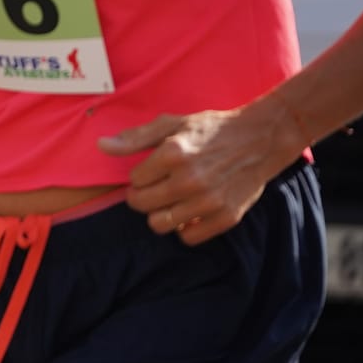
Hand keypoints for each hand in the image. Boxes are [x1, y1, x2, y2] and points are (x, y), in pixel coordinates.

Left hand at [99, 104, 305, 245]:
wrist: (261, 139)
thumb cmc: (211, 130)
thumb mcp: (172, 124)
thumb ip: (135, 137)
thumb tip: (101, 146)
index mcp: (173, 153)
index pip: (134, 179)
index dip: (139, 176)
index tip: (150, 171)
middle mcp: (190, 179)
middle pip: (142, 204)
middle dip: (141, 196)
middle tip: (154, 188)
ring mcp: (209, 201)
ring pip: (160, 224)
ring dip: (159, 214)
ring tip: (169, 201)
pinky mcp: (227, 217)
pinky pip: (188, 237)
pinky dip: (184, 228)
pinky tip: (188, 212)